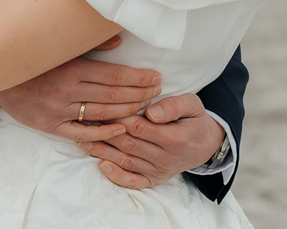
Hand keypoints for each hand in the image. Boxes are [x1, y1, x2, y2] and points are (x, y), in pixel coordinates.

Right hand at [0, 46, 162, 143]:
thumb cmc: (34, 58)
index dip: (139, 78)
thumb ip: (91, 44)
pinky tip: (121, 129)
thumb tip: (119, 42)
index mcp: (73, 67)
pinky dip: (103, 132)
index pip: (115, 75)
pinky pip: (81, 132)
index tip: (156, 77)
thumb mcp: (60, 46)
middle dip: (140, 94)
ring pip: (102, 113)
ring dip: (128, 111)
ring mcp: (59, 110)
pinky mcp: (50, 125)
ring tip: (146, 107)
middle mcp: (68, 90)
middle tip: (158, 91)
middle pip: (113, 95)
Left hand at [77, 93, 225, 188]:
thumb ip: (173, 106)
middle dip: (104, 131)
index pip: (139, 126)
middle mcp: (165, 158)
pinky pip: (132, 181)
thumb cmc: (194, 120)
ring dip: (102, 151)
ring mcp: (158, 171)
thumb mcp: (193, 105)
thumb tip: (151, 112)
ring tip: (82, 138)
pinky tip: (100, 164)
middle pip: (128, 143)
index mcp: (174, 138)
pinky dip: (115, 175)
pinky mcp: (153, 180)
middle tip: (85, 119)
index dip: (118, 116)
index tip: (102, 105)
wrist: (204, 145)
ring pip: (125, 160)